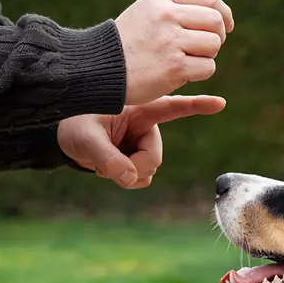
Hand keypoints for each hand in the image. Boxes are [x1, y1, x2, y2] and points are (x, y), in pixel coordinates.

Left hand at [58, 95, 225, 188]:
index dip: (197, 105)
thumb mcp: (85, 139)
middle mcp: (145, 125)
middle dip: (134, 168)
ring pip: (148, 170)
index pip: (173, 106)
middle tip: (107, 168)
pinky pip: (141, 177)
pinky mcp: (135, 157)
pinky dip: (125, 179)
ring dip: (127, 174)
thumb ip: (107, 159)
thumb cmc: (72, 125)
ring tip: (102, 163)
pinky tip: (107, 169)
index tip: (221, 103)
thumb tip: (129, 178)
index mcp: (139, 108)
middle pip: (154, 157)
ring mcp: (141, 143)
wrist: (62, 137)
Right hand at [115, 0, 233, 105]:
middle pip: (215, 21)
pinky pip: (208, 67)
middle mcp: (166, 14)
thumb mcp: (148, 11)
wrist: (101, 68)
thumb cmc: (129, 42)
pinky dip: (201, 72)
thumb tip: (222, 17)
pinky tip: (183, 73)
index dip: (223, 14)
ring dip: (207, 56)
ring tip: (188, 60)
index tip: (226, 26)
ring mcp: (170, 40)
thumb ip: (179, 7)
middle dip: (218, 36)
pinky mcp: (174, 67)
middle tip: (207, 47)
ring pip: (214, 44)